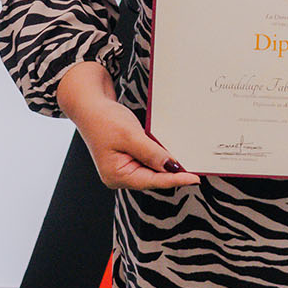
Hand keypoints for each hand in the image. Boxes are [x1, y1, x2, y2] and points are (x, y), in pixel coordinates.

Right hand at [57, 61, 200, 191]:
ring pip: (151, 171)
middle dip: (173, 174)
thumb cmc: (103, 119)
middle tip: (196, 168)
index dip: (175, 179)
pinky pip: (147, 163)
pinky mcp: (127, 160)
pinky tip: (172, 155)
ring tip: (188, 163)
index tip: (194, 178)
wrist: (90, 106)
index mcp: (116, 175)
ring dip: (167, 166)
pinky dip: (159, 159)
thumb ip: (151, 153)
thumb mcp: (129, 135)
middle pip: (152, 179)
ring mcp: (122, 169)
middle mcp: (118, 177)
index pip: (152, 181)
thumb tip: (171, 167)